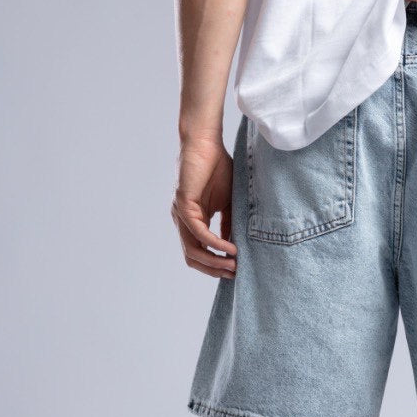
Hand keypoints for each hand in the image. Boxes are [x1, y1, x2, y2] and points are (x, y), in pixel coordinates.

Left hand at [171, 135, 236, 278]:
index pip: (198, 252)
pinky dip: (214, 244)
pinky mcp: (183, 205)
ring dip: (214, 261)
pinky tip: (230, 248)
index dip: (215, 265)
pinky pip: (198, 233)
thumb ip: (228, 223)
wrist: (206, 142)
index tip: (235, 270)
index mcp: (192, 220)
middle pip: (192, 257)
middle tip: (234, 273)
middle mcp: (183, 220)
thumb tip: (234, 247)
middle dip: (214, 269)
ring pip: (193, 250)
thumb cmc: (217, 167)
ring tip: (234, 265)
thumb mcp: (228, 202)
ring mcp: (180, 214)